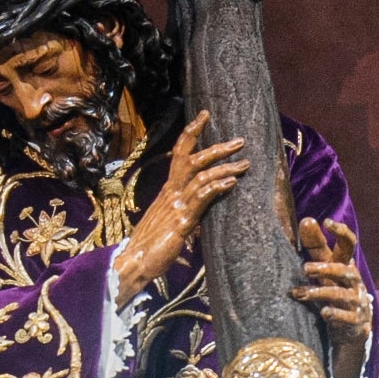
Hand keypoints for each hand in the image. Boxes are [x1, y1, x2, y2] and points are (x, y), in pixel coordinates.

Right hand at [114, 112, 245, 294]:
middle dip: (216, 147)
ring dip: (225, 168)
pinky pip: (200, 199)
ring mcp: (176, 206)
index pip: (180, 152)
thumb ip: (184, 211)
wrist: (134, 262)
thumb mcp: (168, 221)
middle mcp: (171, 193)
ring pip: (200, 177)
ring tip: (244, 164)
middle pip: (192, 159)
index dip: (191, 132)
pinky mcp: (181, 222)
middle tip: (239, 140)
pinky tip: (231, 183)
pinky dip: (216, 188)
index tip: (205, 115)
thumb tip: (197, 211)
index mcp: (168, 190)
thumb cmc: (151, 245)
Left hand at [292, 215, 371, 377]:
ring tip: (299, 294)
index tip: (326, 222)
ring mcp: (357, 302)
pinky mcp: (356, 321)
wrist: (352, 330)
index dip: (341, 232)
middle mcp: (354, 282)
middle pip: (345, 270)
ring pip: (341, 294)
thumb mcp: (326, 270)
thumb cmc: (335, 292)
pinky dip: (334, 314)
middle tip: (305, 268)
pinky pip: (346, 317)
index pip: (350, 244)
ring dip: (319, 293)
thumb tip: (307, 220)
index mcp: (347, 266)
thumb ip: (316, 248)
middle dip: (326, 268)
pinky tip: (323, 313)